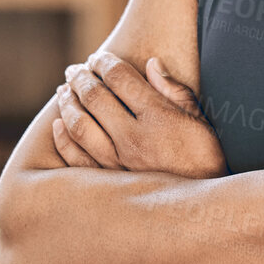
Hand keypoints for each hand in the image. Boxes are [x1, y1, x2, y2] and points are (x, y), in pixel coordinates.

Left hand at [49, 51, 228, 178]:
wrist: (204, 205)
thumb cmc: (205, 158)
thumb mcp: (198, 119)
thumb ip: (174, 90)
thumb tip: (151, 64)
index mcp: (157, 116)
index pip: (119, 78)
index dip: (104, 62)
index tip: (97, 57)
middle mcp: (133, 138)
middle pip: (95, 97)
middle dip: (81, 77)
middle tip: (75, 70)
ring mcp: (118, 162)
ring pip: (80, 125)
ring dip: (67, 103)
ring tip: (64, 90)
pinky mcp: (109, 183)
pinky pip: (77, 158)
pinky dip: (63, 140)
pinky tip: (58, 125)